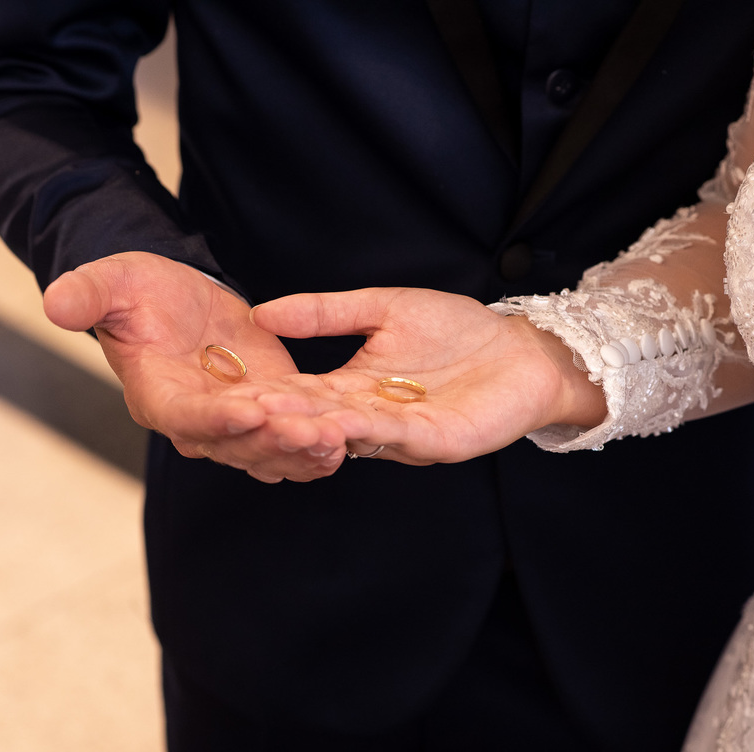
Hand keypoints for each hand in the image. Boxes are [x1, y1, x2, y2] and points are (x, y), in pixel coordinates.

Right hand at [43, 252, 364, 481]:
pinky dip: (312, 445)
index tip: (251, 409)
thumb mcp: (112, 282)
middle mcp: (194, 421)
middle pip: (235, 443)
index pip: (186, 416)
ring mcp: (231, 421)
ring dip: (301, 450)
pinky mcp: (264, 411)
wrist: (171, 296)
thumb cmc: (136, 289)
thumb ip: (86, 294)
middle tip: (312, 435)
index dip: (217, 417)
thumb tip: (53, 304)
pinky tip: (345, 441)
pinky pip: (287, 437)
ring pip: (266, 449)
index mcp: (156, 395)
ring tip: (337, 443)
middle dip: (274, 441)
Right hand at [251, 287, 607, 464]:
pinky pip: (395, 437)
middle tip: (241, 413)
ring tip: (280, 422)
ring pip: (350, 436)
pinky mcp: (436, 442)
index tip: (229, 384)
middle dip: (282, 417)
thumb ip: (326, 312)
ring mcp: (401, 435)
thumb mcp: (382, 308)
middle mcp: (369, 417)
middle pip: (317, 420)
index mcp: (351, 387)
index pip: (300, 392)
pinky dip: (367, 431)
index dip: (268, 389)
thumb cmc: (458, 329)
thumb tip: (263, 311)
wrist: (524, 349)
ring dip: (315, 430)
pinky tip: (341, 423)